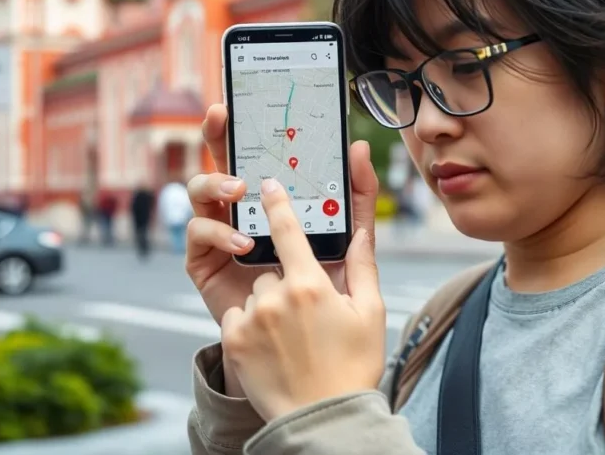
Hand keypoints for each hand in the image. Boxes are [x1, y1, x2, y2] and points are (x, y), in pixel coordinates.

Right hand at [184, 104, 379, 396]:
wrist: (312, 355)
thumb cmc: (329, 295)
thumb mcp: (350, 241)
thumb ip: (359, 199)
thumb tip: (358, 148)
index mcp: (273, 200)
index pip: (256, 154)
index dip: (244, 125)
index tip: (238, 98)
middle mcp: (241, 210)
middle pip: (220, 163)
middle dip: (216, 136)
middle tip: (222, 118)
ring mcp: (220, 235)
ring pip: (199, 194)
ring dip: (215, 184)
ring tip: (240, 191)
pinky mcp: (205, 265)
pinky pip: (197, 237)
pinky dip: (218, 233)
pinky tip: (244, 242)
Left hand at [220, 177, 385, 422]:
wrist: (323, 419)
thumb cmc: (353, 367)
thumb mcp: (370, 314)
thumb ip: (363, 267)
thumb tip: (362, 232)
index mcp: (311, 284)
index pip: (287, 229)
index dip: (276, 203)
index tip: (267, 185)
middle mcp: (276, 296)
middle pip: (272, 271)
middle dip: (285, 285)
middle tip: (306, 318)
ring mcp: (250, 319)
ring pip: (254, 295)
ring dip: (266, 307)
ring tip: (290, 338)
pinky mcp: (233, 340)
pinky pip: (236, 318)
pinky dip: (249, 327)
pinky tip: (271, 349)